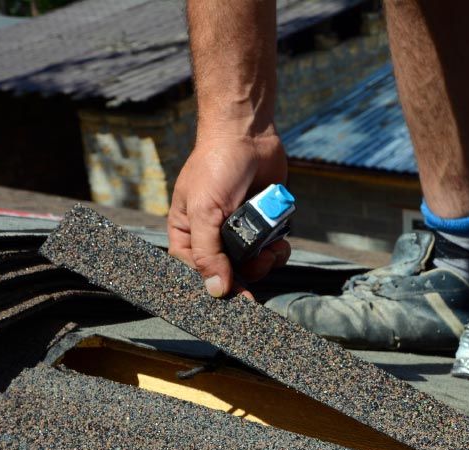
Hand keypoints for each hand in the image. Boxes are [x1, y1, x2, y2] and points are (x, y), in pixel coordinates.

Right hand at [168, 128, 290, 297]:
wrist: (248, 134)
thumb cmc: (215, 165)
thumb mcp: (204, 211)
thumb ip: (208, 252)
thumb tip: (216, 290)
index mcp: (188, 233)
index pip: (195, 272)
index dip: (214, 286)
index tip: (235, 297)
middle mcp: (213, 234)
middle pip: (229, 273)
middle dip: (247, 274)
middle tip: (259, 264)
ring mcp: (240, 229)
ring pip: (253, 264)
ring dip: (266, 262)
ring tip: (272, 248)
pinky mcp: (263, 223)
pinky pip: (272, 249)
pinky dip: (278, 248)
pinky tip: (280, 239)